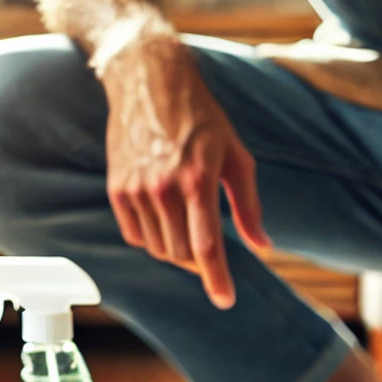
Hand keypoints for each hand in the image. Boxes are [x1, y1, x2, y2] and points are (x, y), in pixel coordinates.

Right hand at [101, 36, 270, 308]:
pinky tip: (163, 217)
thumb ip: (249, 205)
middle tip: (208, 253)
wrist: (148, 80)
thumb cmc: (201, 119)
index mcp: (198, 180)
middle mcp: (164, 188)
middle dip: (199, 262)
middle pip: (182, 254)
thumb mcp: (235, 156)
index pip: (206, 246)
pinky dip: (152, 237)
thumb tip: (263, 246)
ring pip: (158, 249)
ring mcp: (137, 189)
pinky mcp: (117, 189)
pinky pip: (136, 236)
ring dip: (176, 249)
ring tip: (186, 225)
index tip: (225, 301)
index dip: (216, 278)